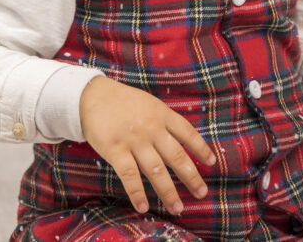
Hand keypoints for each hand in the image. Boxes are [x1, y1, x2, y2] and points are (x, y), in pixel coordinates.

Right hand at [78, 76, 215, 216]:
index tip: (211, 163)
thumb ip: (164, 120)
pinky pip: (130, 176)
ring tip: (177, 207)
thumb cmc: (122, 101)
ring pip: (156, 170)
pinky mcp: (115, 150)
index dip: (201, 149)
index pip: (187, 133)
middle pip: (176, 156)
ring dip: (168, 191)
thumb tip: (182, 141)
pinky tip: (143, 207)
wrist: (91, 95)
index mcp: (161, 114)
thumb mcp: (148, 103)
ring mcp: (134, 140)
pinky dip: (137, 193)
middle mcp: (151, 128)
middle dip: (191, 177)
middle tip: (202, 192)